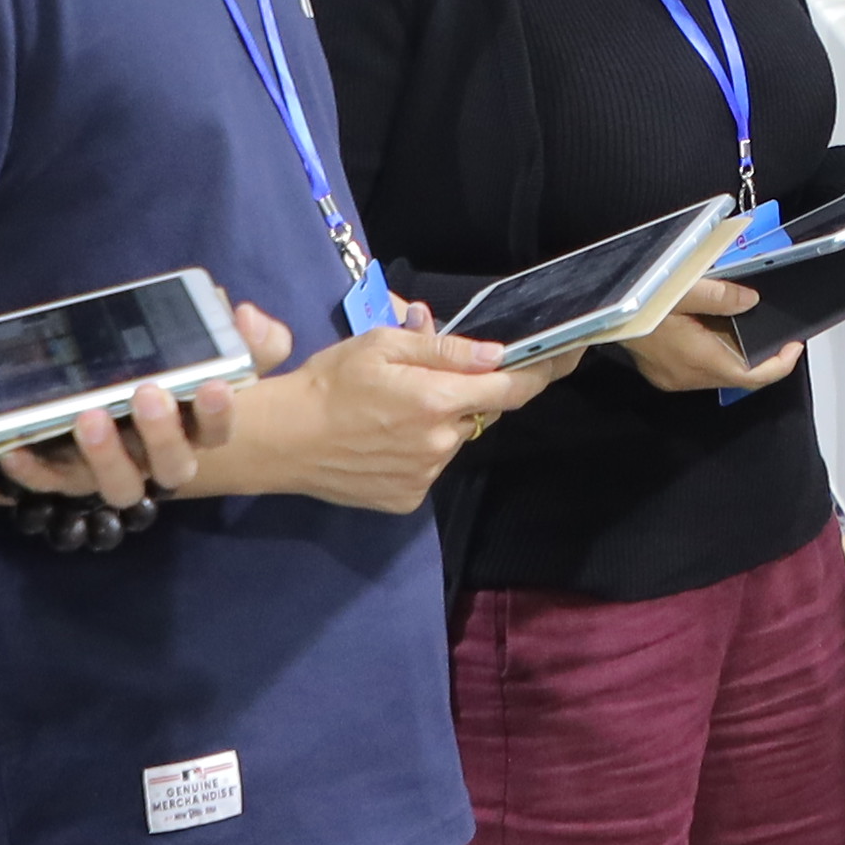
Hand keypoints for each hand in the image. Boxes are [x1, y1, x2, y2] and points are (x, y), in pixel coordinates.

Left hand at [0, 300, 288, 517]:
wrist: (94, 385)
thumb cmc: (158, 367)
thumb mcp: (202, 344)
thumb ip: (237, 334)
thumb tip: (245, 316)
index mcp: (193, 428)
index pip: (217, 431)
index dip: (219, 413)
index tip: (213, 384)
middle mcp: (157, 458)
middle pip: (172, 466)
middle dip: (162, 433)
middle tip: (147, 392)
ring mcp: (112, 471)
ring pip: (119, 486)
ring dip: (106, 456)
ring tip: (89, 417)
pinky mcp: (67, 477)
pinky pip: (49, 483)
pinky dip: (33, 470)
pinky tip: (17, 447)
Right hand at [212, 319, 531, 515]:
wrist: (282, 439)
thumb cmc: (329, 382)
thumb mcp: (383, 345)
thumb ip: (444, 350)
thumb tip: (494, 353)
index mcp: (437, 400)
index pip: (510, 387)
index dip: (541, 371)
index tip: (563, 358)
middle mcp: (440, 443)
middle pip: (479, 413)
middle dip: (464, 395)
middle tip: (420, 383)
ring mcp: (425, 475)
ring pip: (452, 440)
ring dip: (437, 424)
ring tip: (389, 414)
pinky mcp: (408, 498)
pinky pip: (429, 467)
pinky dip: (416, 452)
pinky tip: (380, 442)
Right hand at [615, 283, 784, 394]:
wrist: (598, 315)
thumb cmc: (636, 300)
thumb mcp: (683, 288)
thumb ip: (721, 296)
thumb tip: (751, 301)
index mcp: (698, 359)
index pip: (751, 376)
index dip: (779, 365)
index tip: (794, 348)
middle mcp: (688, 376)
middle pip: (737, 377)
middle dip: (761, 358)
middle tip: (778, 336)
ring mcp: (674, 378)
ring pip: (719, 374)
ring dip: (737, 356)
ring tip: (749, 330)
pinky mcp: (663, 374)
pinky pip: (701, 370)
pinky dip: (716, 355)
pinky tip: (715, 333)